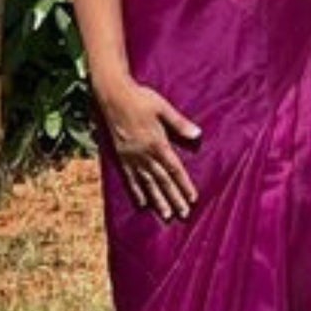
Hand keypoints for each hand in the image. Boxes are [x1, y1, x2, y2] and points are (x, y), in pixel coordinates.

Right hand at [100, 79, 201, 219]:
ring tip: (166, 214)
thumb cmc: (140, 99)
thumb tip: (197, 135)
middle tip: (183, 214)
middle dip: (174, 198)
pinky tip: (142, 203)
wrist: (113, 96)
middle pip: (162, 181)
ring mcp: (132, 157)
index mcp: (157, 143)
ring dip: (158, 200)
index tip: (193, 198)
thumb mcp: (163, 108)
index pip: (174, 169)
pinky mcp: (121, 156)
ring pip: (147, 183)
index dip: (184, 185)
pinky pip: (130, 178)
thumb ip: (179, 123)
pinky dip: (137, 191)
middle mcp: (144, 154)